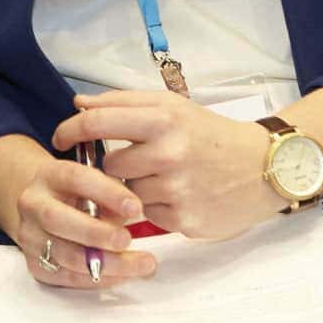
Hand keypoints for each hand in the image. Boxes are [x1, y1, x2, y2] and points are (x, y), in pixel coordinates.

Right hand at [6, 149, 152, 289]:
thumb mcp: (95, 184)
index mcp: (49, 175)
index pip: (75, 179)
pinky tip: (122, 274)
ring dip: (107, 264)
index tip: (135, 207)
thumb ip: (111, 197)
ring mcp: (30, 236)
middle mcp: (33, 204)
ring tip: (139, 264)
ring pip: (66, 255)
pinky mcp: (35, 264)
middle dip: (96, 233)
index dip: (107, 193)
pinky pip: (68, 277)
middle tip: (126, 240)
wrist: (44, 210)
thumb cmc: (77, 195)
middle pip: (57, 219)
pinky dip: (99, 278)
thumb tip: (130, 215)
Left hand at [53, 90, 283, 241]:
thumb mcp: (172, 106)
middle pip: (108, 166)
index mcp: (163, 119)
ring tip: (165, 178)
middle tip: (138, 161)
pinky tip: (177, 195)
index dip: (69, 130)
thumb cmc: (211, 134)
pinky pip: (147, 216)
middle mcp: (168, 154)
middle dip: (115, 165)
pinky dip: (154, 208)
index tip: (59, 138)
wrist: (263, 169)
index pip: (97, 123)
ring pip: (126, 194)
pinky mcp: (183, 219)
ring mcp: (175, 190)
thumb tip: (79, 104)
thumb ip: (122, 102)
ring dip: (135, 189)